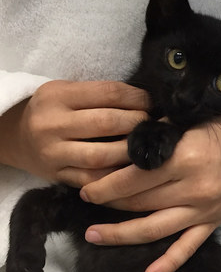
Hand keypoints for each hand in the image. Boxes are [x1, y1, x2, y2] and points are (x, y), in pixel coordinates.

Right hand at [0, 80, 148, 185]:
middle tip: (154, 126)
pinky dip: (115, 177)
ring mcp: (53, 153)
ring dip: (130, 153)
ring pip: (101, 156)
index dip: (137, 97)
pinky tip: (131, 172)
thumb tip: (144, 100)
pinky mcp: (57, 176)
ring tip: (146, 148)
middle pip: (106, 123)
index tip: (152, 102)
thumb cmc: (52, 111)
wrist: (16, 137)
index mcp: (57, 95)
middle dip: (137, 124)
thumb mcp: (67, 91)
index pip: (108, 93)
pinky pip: (92, 180)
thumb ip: (98, 95)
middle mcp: (52, 123)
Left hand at [80, 111, 220, 271]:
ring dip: (121, 234)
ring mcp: (203, 210)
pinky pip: (187, 248)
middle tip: (84, 199)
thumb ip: (160, 136)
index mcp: (186, 157)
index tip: (85, 183)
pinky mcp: (213, 224)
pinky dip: (168, 264)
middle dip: (107, 202)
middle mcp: (193, 188)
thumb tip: (123, 145)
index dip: (106, 182)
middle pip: (139, 201)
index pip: (135, 175)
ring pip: (154, 228)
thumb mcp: (193, 122)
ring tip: (93, 235)